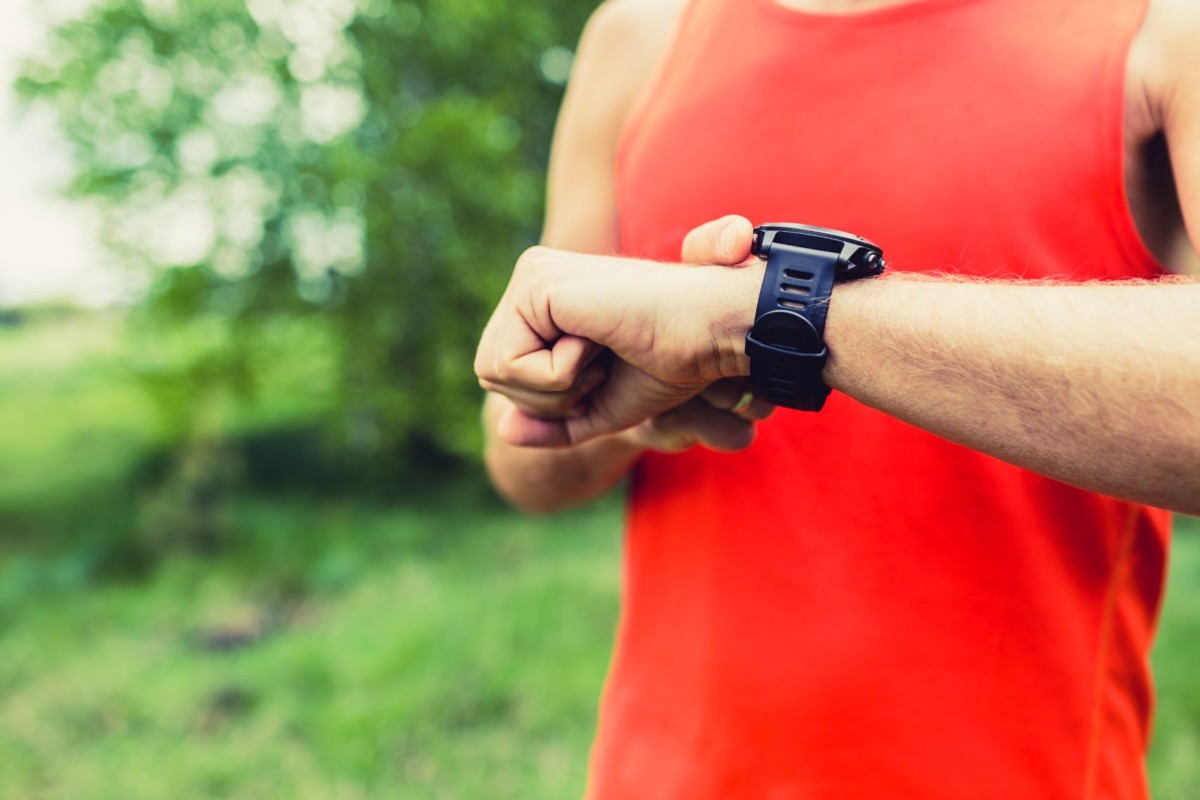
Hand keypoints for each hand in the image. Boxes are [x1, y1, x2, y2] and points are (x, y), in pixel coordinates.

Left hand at [476, 216, 760, 445]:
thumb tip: (502, 431)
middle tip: (605, 362)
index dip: (556, 398)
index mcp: (543, 301)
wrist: (711, 331)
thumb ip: (555, 422)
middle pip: (490, 373)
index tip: (607, 367)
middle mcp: (531, 279)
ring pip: (493, 370)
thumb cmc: (671, 363)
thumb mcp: (603, 405)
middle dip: (551, 396)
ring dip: (557, 386)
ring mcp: (531, 276)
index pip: (505, 375)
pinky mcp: (536, 282)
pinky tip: (598, 340)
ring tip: (602, 350)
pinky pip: (511, 363)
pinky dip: (560, 374)